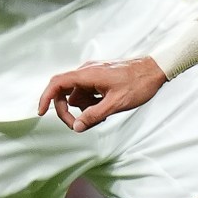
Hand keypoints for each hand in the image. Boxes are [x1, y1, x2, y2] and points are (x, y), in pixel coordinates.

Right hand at [38, 58, 167, 131]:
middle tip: (79, 126)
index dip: (46, 98)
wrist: (156, 70)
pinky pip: (87, 92)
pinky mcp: (100, 77)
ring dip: (85, 107)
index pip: (57, 83)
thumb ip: (94, 115)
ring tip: (104, 113)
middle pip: (64, 91)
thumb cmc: (138, 84)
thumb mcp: (116, 104)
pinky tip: (107, 108)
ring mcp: (93, 74)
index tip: (41, 112)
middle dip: (68, 110)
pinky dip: (92, 103)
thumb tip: (77, 127)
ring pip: (78, 94)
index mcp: (87, 74)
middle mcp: (87, 71)